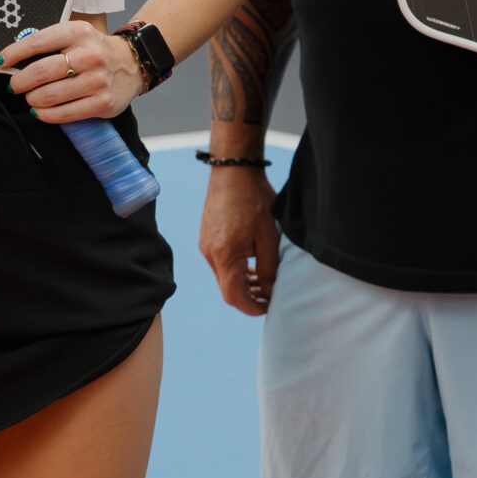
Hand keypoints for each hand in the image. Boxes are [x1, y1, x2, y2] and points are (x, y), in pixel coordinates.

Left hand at [0, 22, 139, 123]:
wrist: (132, 63)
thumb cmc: (95, 49)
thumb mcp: (75, 34)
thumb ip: (48, 43)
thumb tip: (13, 58)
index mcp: (78, 32)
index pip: (37, 42)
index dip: (14, 53)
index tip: (1, 61)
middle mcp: (89, 55)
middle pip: (41, 72)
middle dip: (20, 81)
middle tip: (15, 85)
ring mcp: (97, 81)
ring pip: (49, 96)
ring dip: (32, 99)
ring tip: (30, 97)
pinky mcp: (102, 103)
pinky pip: (64, 114)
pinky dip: (45, 114)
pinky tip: (40, 110)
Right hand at [197, 162, 279, 315]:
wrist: (234, 170)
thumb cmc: (254, 200)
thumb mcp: (269, 237)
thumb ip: (268, 269)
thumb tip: (269, 291)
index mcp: (224, 255)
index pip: (234, 296)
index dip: (252, 307)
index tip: (270, 306)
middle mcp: (209, 252)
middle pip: (227, 289)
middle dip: (249, 297)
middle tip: (271, 296)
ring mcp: (205, 244)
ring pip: (223, 276)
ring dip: (242, 284)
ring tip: (264, 281)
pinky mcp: (206, 236)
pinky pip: (219, 262)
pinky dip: (235, 270)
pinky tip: (251, 264)